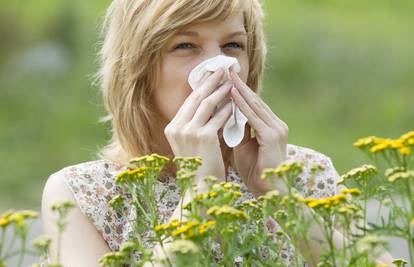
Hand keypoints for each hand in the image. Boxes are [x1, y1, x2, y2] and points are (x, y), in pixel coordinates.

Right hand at [164, 68, 232, 190]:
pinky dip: (228, 108)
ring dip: (221, 90)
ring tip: (231, 82)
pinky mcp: (203, 136)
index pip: (189, 102)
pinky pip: (218, 117)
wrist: (200, 189)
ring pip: (207, 103)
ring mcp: (189, 131)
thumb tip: (210, 107)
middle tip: (222, 69)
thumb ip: (196, 126)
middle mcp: (177, 127)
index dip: (201, 87)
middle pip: (196, 97)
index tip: (211, 76)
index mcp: (172, 128)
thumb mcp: (192, 144)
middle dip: (210, 81)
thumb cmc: (199, 168)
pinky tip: (236, 102)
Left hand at [229, 69, 288, 196]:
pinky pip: (253, 117)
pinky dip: (242, 105)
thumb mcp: (244, 147)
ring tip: (227, 76)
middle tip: (226, 69)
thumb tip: (226, 118)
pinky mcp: (272, 136)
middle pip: (254, 100)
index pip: (253, 105)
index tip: (226, 78)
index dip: (239, 91)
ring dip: (239, 90)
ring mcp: (276, 129)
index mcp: (270, 127)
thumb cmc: (255, 172)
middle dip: (239, 84)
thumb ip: (238, 131)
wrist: (269, 193)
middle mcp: (276, 124)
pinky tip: (232, 94)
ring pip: (254, 105)